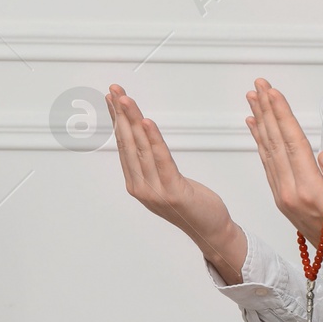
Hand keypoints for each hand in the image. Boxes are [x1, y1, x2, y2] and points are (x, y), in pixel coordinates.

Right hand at [107, 84, 237, 249]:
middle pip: (128, 143)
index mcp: (136, 184)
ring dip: (132, 120)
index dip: (117, 119)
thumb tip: (143, 138)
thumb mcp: (166, 182)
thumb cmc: (191, 205)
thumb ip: (152, 164)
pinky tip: (146, 122)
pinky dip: (153, 139)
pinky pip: (161, 160)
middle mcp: (141, 187)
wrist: (210, 231)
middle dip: (120, 114)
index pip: (124, 145)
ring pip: (141, 148)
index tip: (112, 98)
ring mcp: (155, 191)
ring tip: (125, 100)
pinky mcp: (173, 191)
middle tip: (113, 91)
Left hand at [244, 78, 322, 293]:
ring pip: (268, 151)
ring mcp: (283, 197)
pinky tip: (257, 129)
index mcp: (309, 191)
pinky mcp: (284, 199)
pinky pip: (268, 164)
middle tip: (258, 85)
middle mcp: (289, 193)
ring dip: (261, 123)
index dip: (282, 115)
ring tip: (254, 100)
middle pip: (275, 143)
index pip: (292, 143)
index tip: (273, 92)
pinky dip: (261, 142)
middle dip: (267, 111)